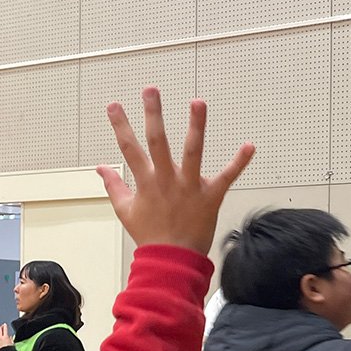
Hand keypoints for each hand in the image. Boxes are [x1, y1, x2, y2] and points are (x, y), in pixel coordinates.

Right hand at [99, 87, 255, 254]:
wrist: (172, 261)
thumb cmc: (150, 236)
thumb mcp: (125, 210)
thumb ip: (114, 185)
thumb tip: (101, 167)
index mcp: (146, 182)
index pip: (129, 148)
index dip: (121, 126)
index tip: (114, 105)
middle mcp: (167, 180)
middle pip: (158, 141)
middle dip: (154, 114)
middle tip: (151, 90)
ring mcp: (189, 187)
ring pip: (192, 151)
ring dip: (196, 126)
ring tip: (198, 102)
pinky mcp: (211, 196)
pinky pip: (227, 176)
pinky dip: (239, 162)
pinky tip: (249, 145)